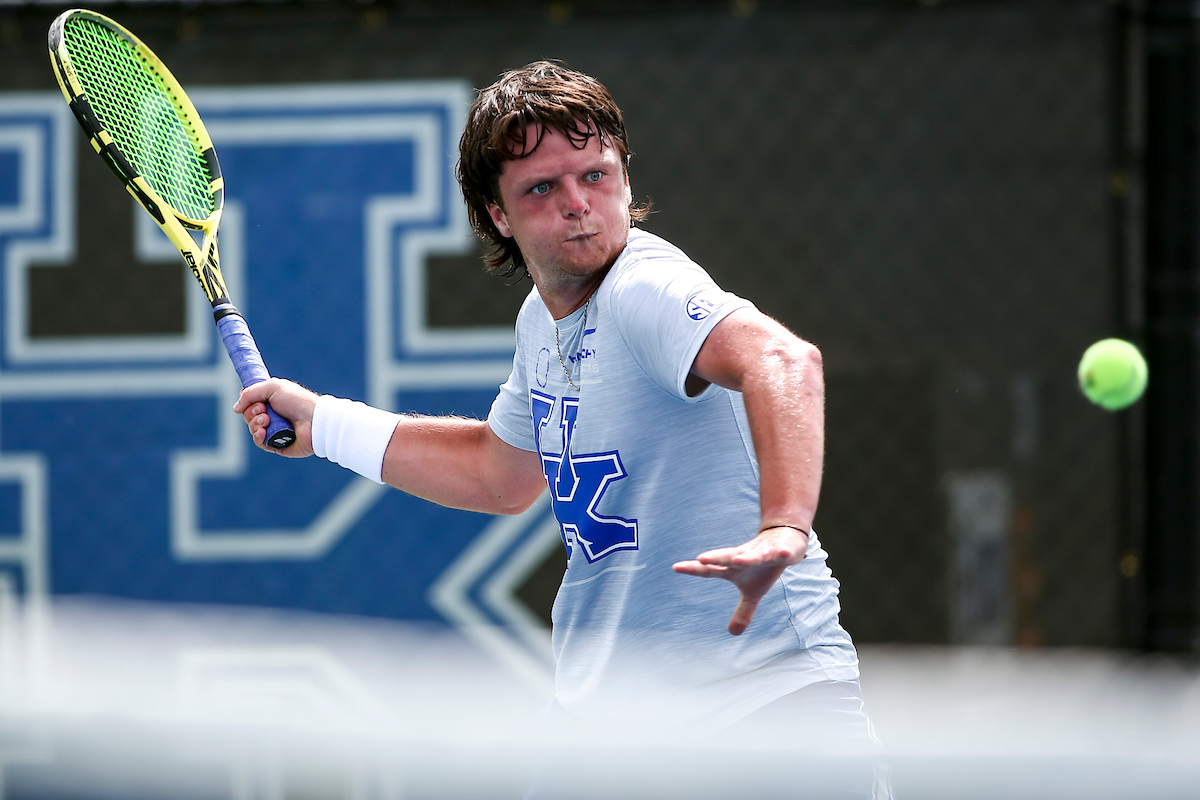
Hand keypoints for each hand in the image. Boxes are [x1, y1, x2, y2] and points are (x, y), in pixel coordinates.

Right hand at [233, 378, 317, 456]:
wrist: (314, 420)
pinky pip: (260, 442)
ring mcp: (274, 430)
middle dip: (252, 413)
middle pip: (248, 415)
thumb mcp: (272, 387)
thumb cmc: (297, 401)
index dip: (248, 401)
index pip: (250, 401)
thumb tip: (235, 408)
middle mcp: (273, 415)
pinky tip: (263, 432)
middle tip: (263, 410)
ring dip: (255, 424)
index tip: (254, 399)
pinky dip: (258, 437)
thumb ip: (250, 393)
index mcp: (272, 401)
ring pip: (252, 429)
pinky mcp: (277, 444)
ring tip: (266, 421)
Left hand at [672, 526, 808, 635]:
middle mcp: (744, 558)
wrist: (784, 541)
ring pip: (753, 555)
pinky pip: (780, 552)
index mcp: (733, 568)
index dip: (694, 569)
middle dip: (716, 558)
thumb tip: (733, 633)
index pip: (711, 570)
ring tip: (736, 561)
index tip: (675, 567)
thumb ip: (743, 611)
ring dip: (745, 558)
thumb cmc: (763, 568)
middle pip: (727, 557)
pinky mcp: (781, 551)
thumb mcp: (753, 592)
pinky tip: (783, 554)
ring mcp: (763, 553)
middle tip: (701, 558)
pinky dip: (781, 553)